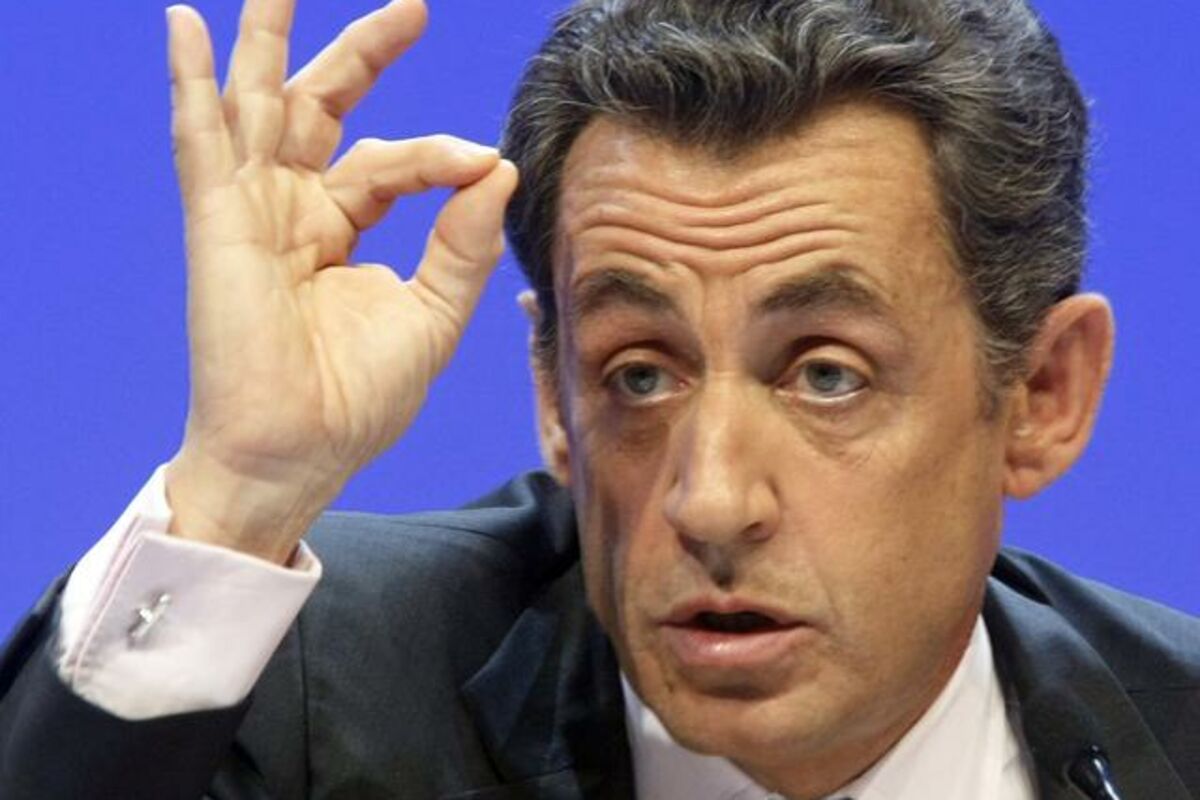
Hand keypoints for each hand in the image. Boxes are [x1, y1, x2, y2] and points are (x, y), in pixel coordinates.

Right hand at [162, 0, 518, 562]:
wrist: (300, 454)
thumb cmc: (357, 400)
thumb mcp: (432, 316)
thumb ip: (462, 243)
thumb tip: (496, 169)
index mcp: (342, 229)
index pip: (391, 163)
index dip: (438, 156)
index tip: (482, 162)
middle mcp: (295, 210)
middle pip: (325, 109)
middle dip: (363, 54)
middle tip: (411, 8)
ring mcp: (253, 212)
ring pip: (258, 106)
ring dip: (268, 41)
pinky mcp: (219, 226)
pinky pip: (201, 143)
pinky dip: (191, 85)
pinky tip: (182, 27)